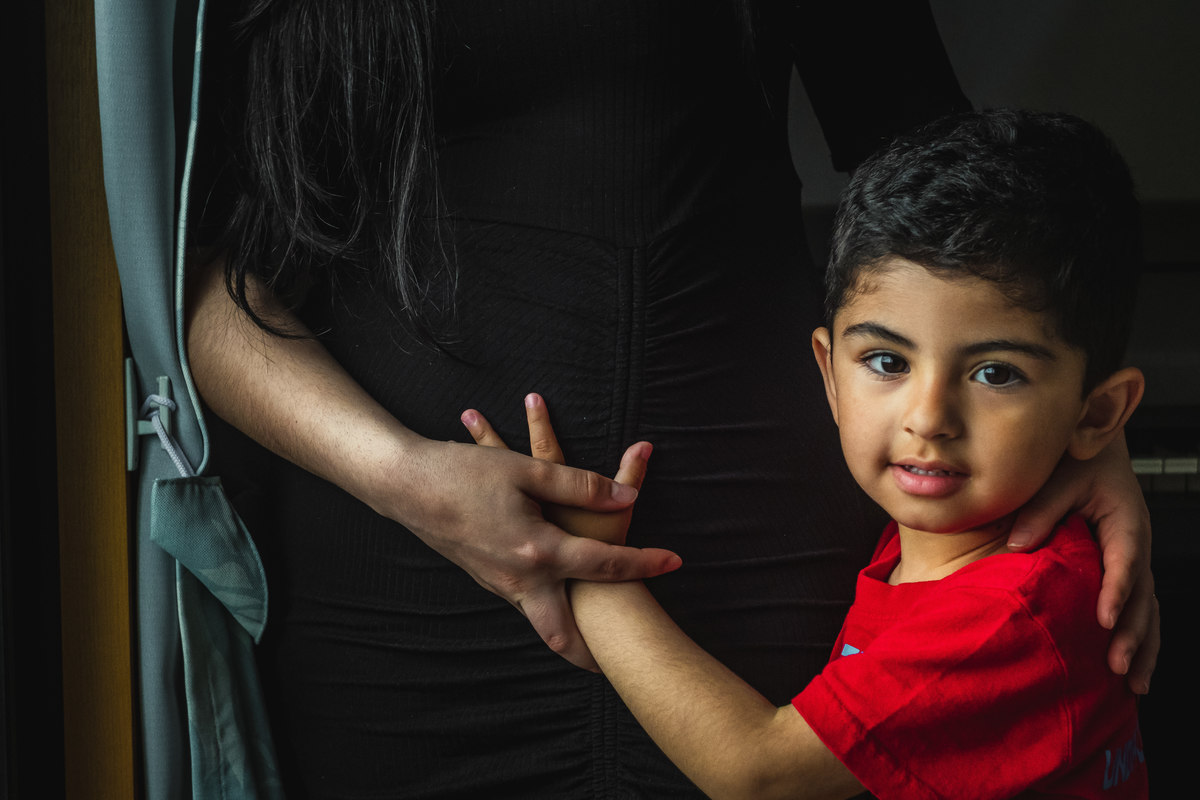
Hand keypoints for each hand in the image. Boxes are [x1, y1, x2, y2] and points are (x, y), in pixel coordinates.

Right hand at [449, 394, 676, 670]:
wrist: (401, 485)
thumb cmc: (462, 473)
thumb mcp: (526, 470)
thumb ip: (580, 486)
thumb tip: (627, 498)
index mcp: (536, 550)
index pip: (603, 564)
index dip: (644, 563)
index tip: (674, 563)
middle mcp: (518, 578)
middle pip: (560, 632)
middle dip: (588, 654)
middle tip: (613, 666)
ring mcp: (496, 583)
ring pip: (537, 620)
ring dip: (564, 632)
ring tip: (588, 641)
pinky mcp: (480, 576)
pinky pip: (519, 599)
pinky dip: (540, 605)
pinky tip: (548, 592)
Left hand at [1007, 434, 1158, 692]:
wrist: (1093, 445)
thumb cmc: (1078, 460)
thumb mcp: (1059, 479)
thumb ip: (1041, 511)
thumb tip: (1016, 545)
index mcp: (1125, 522)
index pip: (1124, 563)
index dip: (1115, 593)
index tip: (1104, 621)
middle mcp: (1136, 545)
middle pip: (1141, 597)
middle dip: (1131, 635)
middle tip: (1116, 667)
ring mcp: (1134, 559)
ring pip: (1147, 610)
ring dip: (1142, 647)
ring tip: (1133, 684)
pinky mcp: (1125, 568)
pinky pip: (1139, 608)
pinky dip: (1139, 638)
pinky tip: (1133, 668)